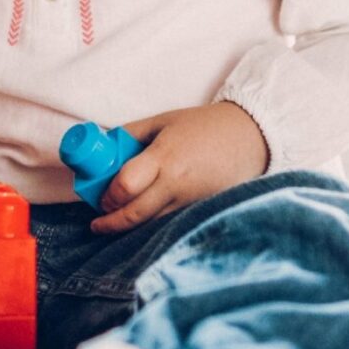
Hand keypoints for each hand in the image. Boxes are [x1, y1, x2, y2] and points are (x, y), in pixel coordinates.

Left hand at [90, 100, 267, 234]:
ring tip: (116, 222)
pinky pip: (170, 223)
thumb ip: (130, 134)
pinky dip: (153, 224)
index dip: (107, 196)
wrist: (250, 138)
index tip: (99, 197)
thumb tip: (101, 146)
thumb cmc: (204, 126)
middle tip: (99, 223)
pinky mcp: (201, 211)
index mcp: (164, 158)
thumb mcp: (162, 121)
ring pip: (152, 225)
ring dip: (130, 226)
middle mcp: (176, 184)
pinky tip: (145, 218)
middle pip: (135, 214)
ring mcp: (190, 202)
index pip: (126, 186)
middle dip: (111, 222)